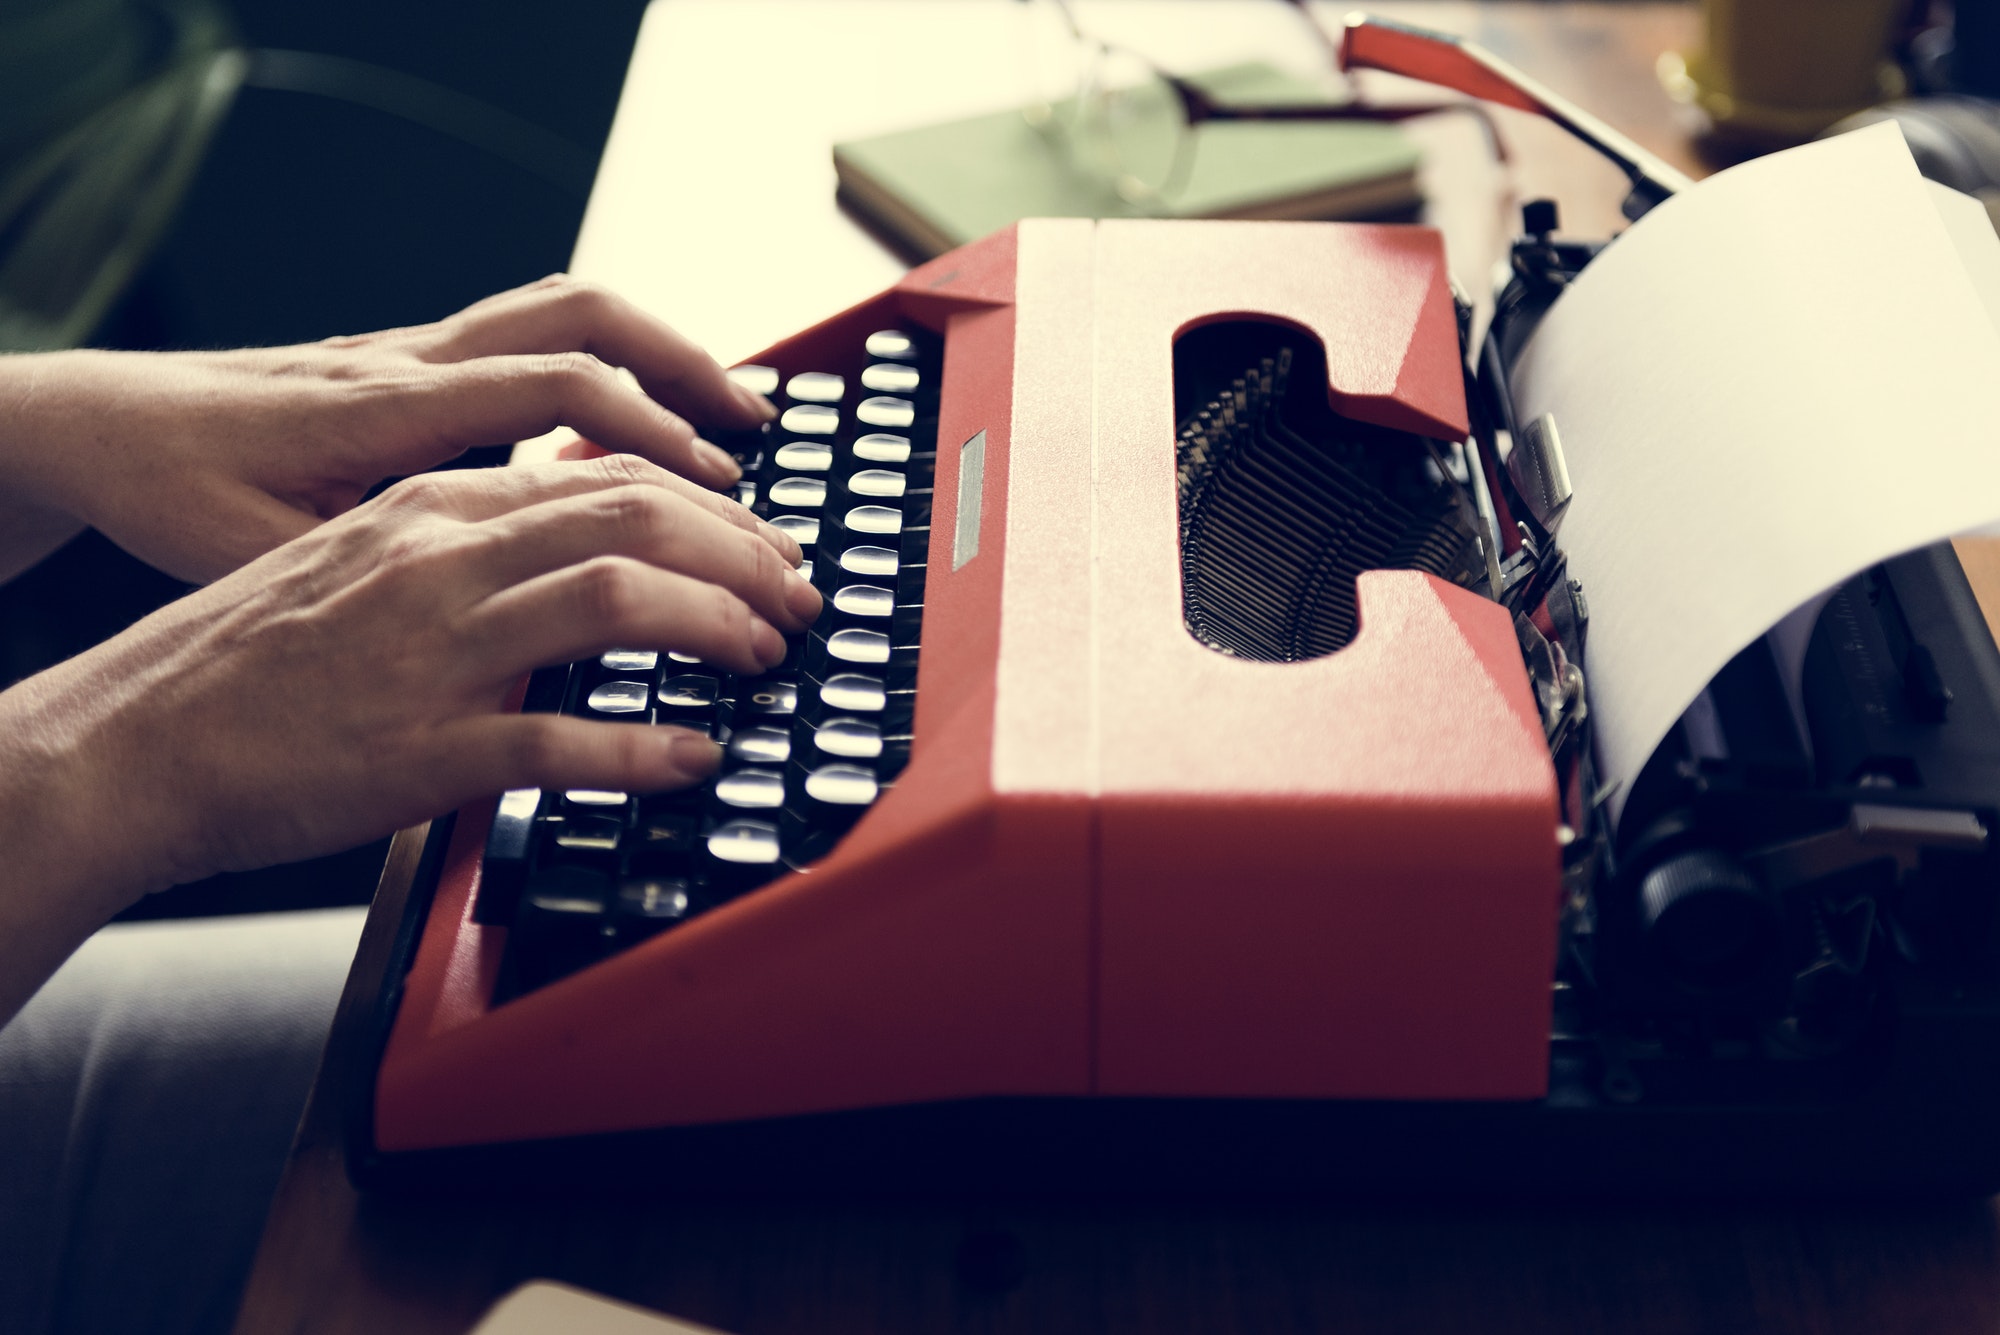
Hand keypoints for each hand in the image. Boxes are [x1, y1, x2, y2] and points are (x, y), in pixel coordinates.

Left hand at [0, 275, 773, 583]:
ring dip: (661, 358)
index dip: (652, 436)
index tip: (721, 493)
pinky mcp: (418, 365)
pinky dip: (610, 372)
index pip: (556, 388)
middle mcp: (414, 362)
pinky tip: (639, 432)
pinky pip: (536, 339)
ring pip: (566, 312)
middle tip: (760, 441)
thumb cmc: (177, 496)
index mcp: (388, 407)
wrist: (110, 428)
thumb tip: (481, 640)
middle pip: (583, 320)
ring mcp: (419, 353)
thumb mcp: (263, 560)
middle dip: (688, 371)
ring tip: (731, 418)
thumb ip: (373, 582)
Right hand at [0, 454, 819, 918]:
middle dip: (745, 554)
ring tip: (766, 657)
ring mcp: (435, 652)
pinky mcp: (421, 749)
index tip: (766, 546)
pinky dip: (645, 750)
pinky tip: (694, 760)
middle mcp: (443, 559)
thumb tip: (579, 550)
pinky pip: (560, 740)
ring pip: (618, 600)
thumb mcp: (366, 563)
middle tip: (799, 598)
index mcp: (435, 509)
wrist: (134, 740)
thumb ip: (474, 546)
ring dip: (720, 625)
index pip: (608, 478)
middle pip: (638, 518)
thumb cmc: (253, 662)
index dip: (713, 512)